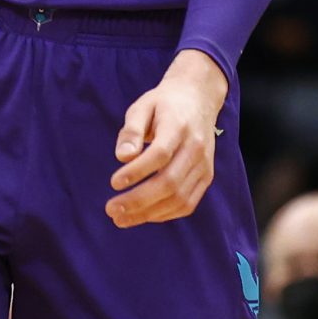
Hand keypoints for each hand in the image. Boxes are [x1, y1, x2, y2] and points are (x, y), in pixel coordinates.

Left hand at [106, 52, 226, 227]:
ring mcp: (204, 165)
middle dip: (139, 200)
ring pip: (179, 198)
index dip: (137, 171)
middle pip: (170, 182)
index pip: (160, 154)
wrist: (199, 100)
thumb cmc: (164, 104)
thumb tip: (122, 157)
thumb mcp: (142, 106)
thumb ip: (131, 130)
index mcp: (179, 126)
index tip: (114, 183)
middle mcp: (195, 148)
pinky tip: (143, 215)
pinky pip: (187, 203)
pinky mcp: (206, 177)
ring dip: (148, 213)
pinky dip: (164, 214)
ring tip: (121, 218)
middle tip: (112, 209)